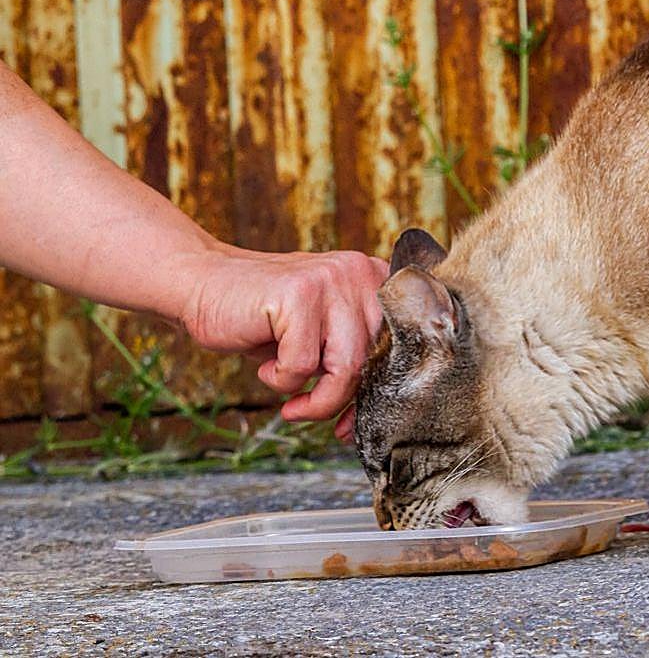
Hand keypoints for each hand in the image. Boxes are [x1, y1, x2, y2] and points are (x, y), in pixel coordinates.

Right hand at [175, 246, 388, 434]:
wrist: (202, 285)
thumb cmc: (264, 321)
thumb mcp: (321, 338)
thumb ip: (355, 360)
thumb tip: (381, 411)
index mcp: (376, 279)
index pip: (400, 347)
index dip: (379, 391)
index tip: (351, 421)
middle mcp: (361, 273)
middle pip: (376, 360)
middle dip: (345, 400)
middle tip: (311, 413)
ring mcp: (332, 279)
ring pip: (347, 367)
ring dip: (317, 401)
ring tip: (292, 405)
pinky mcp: (299, 294)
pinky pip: (304, 364)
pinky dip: (282, 381)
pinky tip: (266, 368)